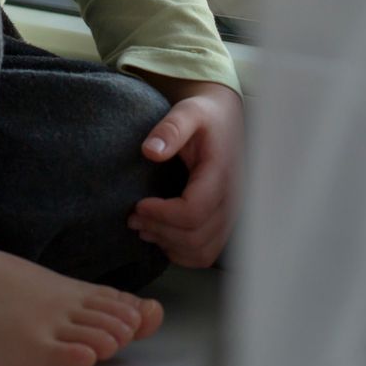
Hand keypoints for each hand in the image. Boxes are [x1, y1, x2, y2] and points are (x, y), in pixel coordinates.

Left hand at [127, 80, 242, 268]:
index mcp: (222, 174)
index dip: (162, 214)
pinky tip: (163, 235)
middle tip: (133, 217)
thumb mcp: (187, 111)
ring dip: (169, 244)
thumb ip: (171, 128)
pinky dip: (181, 252)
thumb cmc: (206, 116)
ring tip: (144, 228)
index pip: (194, 211)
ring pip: (201, 251)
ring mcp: (231, 215)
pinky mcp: (225, 222)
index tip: (139, 204)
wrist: (226, 120)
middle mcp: (232, 200)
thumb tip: (150, 151)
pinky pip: (206, 253)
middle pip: (195, 237)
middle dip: (159, 230)